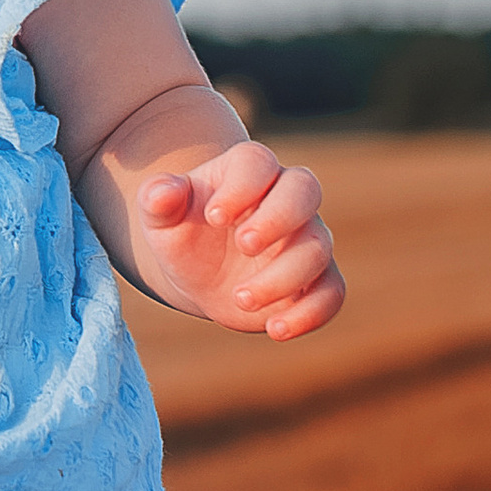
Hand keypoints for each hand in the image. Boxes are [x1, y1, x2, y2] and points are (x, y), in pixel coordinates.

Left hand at [135, 140, 342, 341]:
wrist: (198, 274)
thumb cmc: (182, 233)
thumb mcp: (160, 218)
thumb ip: (157, 199)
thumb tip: (163, 192)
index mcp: (246, 172)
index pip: (257, 162)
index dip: (242, 186)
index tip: (213, 216)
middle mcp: (284, 198)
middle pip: (305, 190)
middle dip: (278, 218)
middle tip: (243, 245)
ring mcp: (305, 239)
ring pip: (317, 248)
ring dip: (282, 277)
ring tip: (239, 297)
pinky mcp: (316, 279)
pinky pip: (333, 291)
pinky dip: (310, 313)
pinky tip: (275, 328)